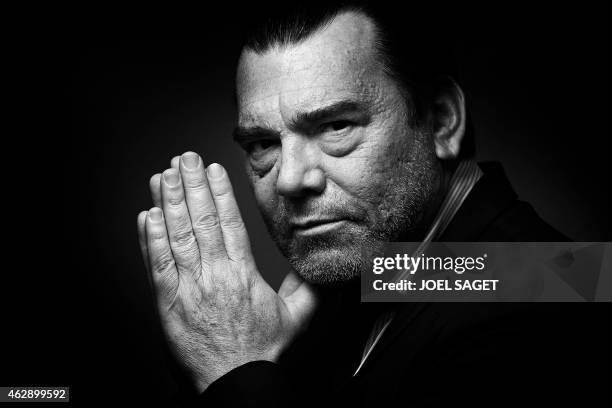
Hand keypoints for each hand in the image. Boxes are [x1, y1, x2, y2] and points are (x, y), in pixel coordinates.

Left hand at [136, 152, 317, 391]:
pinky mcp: (168, 302)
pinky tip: (147, 215)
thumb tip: (312, 261)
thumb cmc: (263, 351)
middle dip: (191, 185)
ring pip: (176, 236)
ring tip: (164, 175)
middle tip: (184, 159)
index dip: (219, 193)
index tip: (213, 170)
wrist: (236, 381)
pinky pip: (157, 264)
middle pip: (200, 221)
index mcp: (243, 274)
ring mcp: (188, 287)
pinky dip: (150, 239)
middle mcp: (214, 274)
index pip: (229, 223)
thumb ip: (306, 285)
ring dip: (168, 202)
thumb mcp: (297, 316)